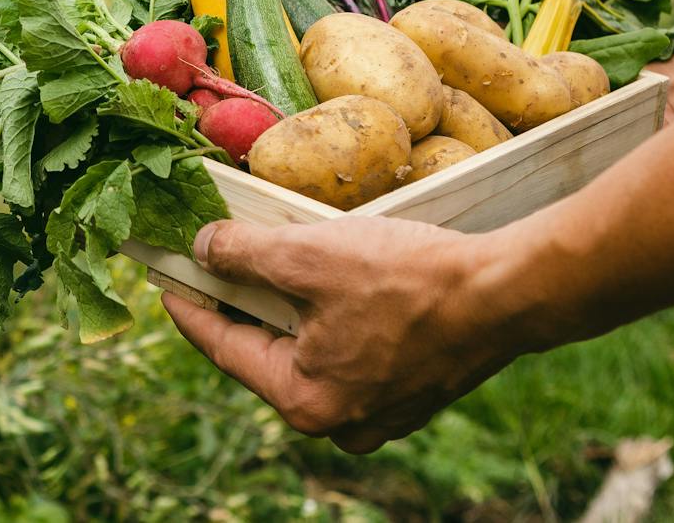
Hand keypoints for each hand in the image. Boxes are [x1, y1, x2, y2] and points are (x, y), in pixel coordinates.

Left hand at [162, 216, 538, 453]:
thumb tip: (204, 249)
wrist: (507, 294)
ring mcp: (379, 414)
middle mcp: (339, 424)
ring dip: (290, 312)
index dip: (190, 309)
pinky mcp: (411, 392)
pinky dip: (330, 321)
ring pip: (310, 355)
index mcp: (304, 401)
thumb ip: (244, 255)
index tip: (166, 285)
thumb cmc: (408, 279)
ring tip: (269, 266)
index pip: (225, 349)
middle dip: (241, 307)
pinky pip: (350, 356)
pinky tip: (330, 283)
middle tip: (213, 267)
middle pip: (267, 355)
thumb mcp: (307, 255)